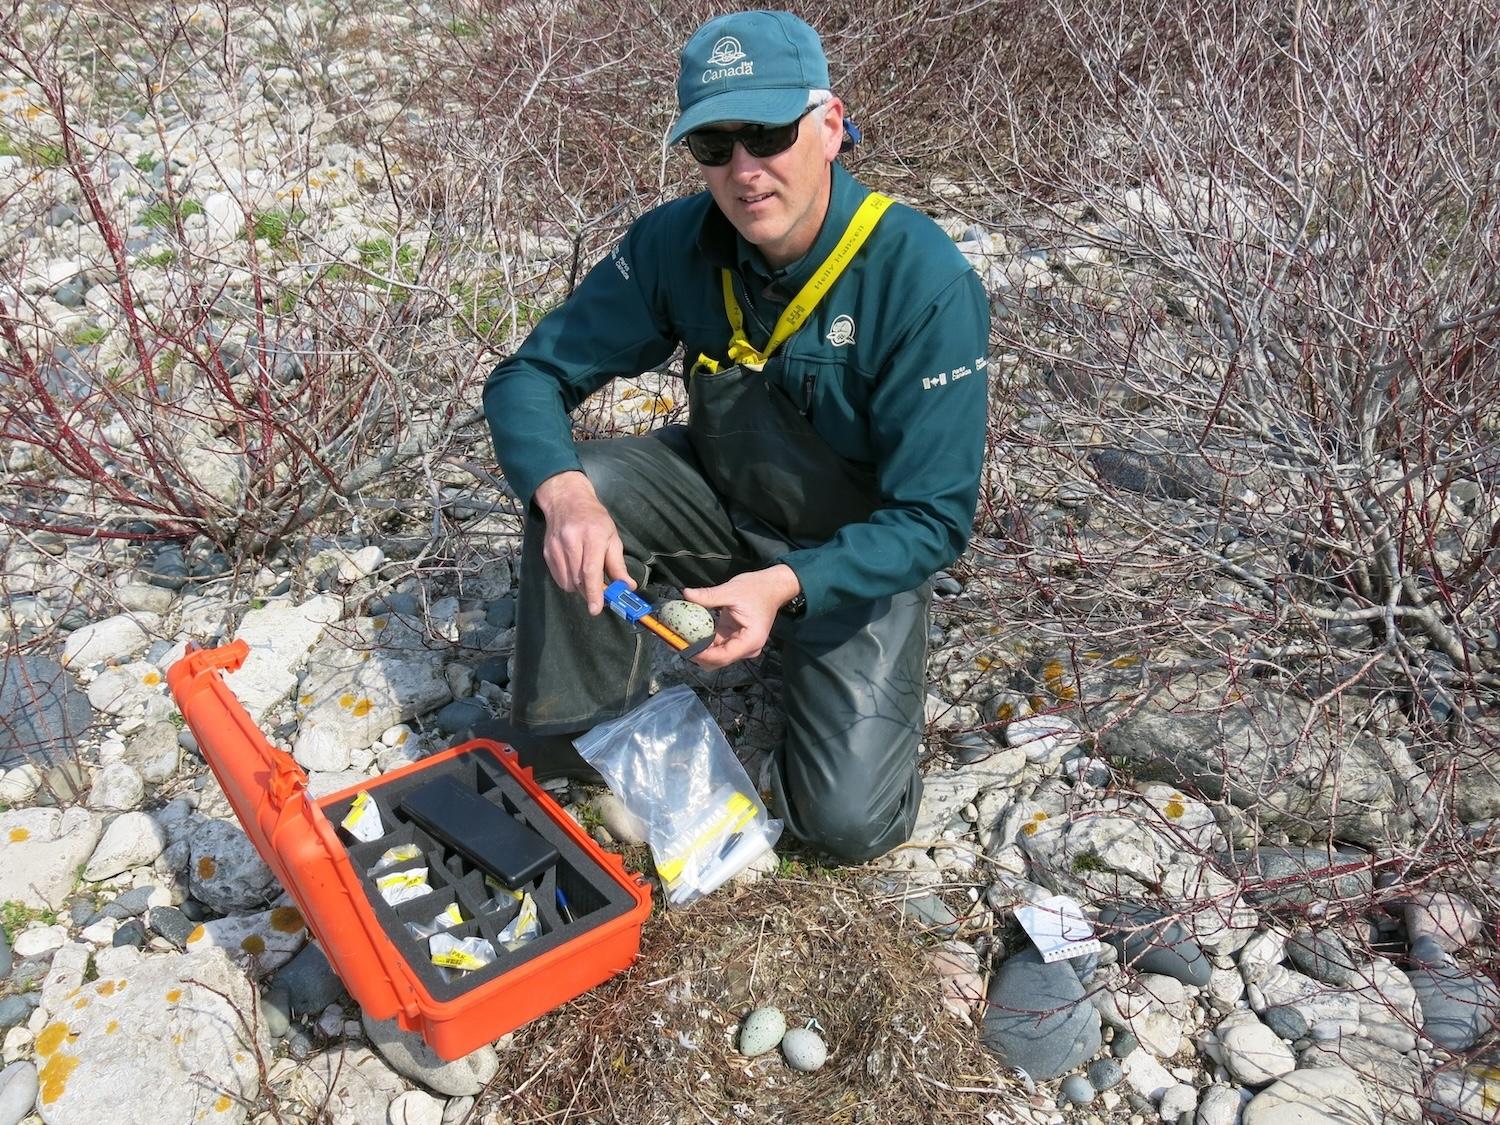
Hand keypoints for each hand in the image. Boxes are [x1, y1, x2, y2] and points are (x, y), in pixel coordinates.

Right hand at [533, 470, 632, 614]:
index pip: (590, 570)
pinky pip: (558, 577)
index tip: (596, 608)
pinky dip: (569, 582)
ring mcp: (555, 547)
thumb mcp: (612, 537)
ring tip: (588, 578)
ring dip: (580, 588)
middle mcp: (571, 541)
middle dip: (590, 592)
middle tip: (600, 595)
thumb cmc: (594, 518)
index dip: (594, 592)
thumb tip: (627, 586)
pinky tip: (576, 571)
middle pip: (578, 579)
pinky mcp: (546, 552)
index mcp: (591, 536)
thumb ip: (618, 564)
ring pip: (567, 581)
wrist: (566, 500)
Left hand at [682, 564, 801, 667]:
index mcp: (750, 641)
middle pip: (716, 661)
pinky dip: (701, 641)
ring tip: (676, 638)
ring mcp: (739, 646)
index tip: (681, 646)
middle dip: (694, 654)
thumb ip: (708, 595)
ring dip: (695, 649)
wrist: (772, 587)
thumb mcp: (731, 590)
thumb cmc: (757, 589)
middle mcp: (746, 649)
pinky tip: (686, 633)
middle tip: (673, 641)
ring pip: (713, 656)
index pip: (722, 656)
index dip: (700, 654)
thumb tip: (686, 594)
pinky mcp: (733, 639)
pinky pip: (714, 646)